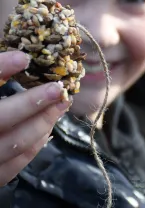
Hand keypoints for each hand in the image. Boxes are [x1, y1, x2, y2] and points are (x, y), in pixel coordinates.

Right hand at [0, 51, 70, 186]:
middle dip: (32, 102)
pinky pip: (14, 165)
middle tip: (57, 87)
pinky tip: (47, 127)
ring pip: (14, 143)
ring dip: (42, 122)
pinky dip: (34, 145)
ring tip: (61, 103)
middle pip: (0, 118)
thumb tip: (20, 56)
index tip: (24, 58)